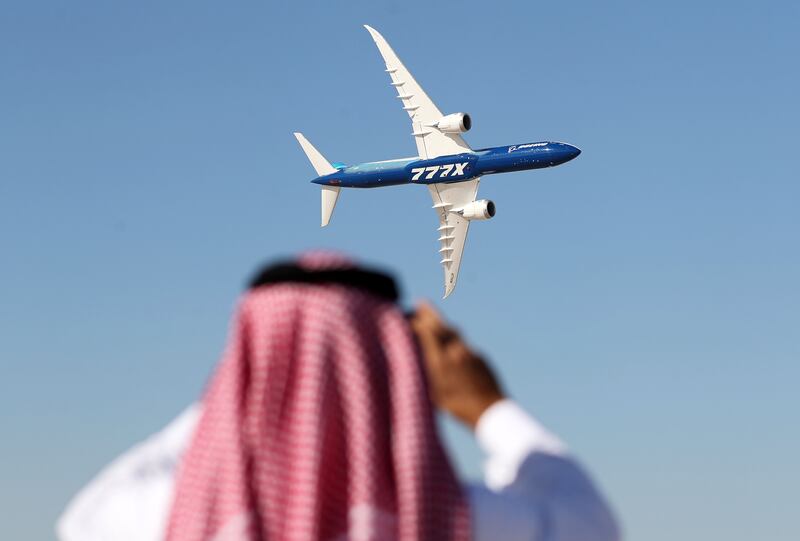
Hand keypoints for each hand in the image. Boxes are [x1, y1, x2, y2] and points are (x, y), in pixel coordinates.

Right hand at [410, 302, 504, 428]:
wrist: (491, 411)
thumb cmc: (458, 407)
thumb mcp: (433, 393)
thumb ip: (424, 373)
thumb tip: (414, 359)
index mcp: (441, 361)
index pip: (427, 332)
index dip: (416, 323)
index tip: (407, 318)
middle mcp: (455, 351)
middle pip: (441, 325)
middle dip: (429, 313)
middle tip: (420, 303)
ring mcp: (470, 352)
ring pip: (454, 332)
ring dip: (442, 324)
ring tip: (432, 320)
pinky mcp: (480, 357)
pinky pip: (464, 344)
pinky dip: (454, 341)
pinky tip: (450, 347)